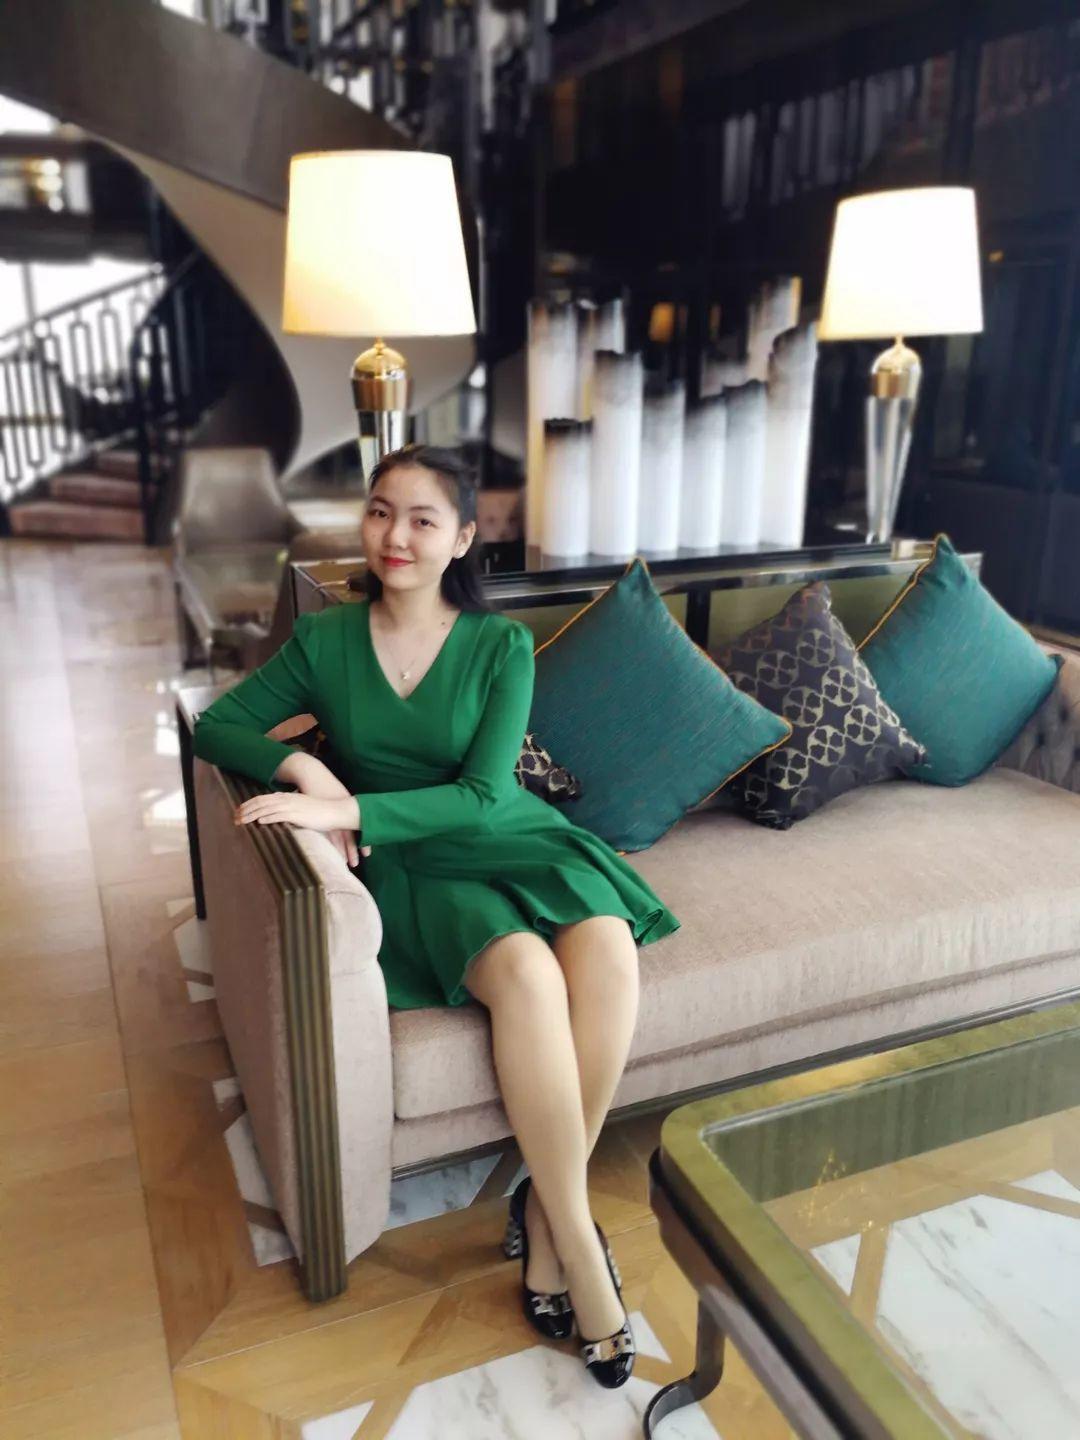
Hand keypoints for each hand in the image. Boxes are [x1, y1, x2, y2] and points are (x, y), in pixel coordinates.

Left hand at [234, 794, 368, 861]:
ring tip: (241, 821)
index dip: (250, 804)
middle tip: (234, 817)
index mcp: (287, 797)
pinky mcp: (297, 814)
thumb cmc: (321, 813)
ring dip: (252, 815)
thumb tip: (282, 816)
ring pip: (266, 809)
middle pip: (261, 802)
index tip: (239, 811)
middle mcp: (287, 799)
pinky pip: (278, 815)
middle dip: (246, 810)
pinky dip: (267, 817)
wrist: (335, 811)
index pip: (263, 799)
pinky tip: (258, 822)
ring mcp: (291, 806)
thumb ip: (291, 811)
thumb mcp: (302, 809)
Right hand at [290, 758, 372, 862]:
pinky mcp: (315, 813)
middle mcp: (340, 811)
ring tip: (343, 863)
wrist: (311, 772)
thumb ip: (342, 810)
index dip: (362, 840)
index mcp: (347, 808)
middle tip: (356, 863)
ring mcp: (327, 813)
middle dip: (352, 849)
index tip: (367, 853)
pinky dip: (326, 842)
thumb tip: (348, 822)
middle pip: (348, 834)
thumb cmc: (323, 785)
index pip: (356, 828)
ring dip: (340, 850)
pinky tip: (326, 852)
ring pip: (336, 835)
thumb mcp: (336, 797)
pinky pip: (322, 831)